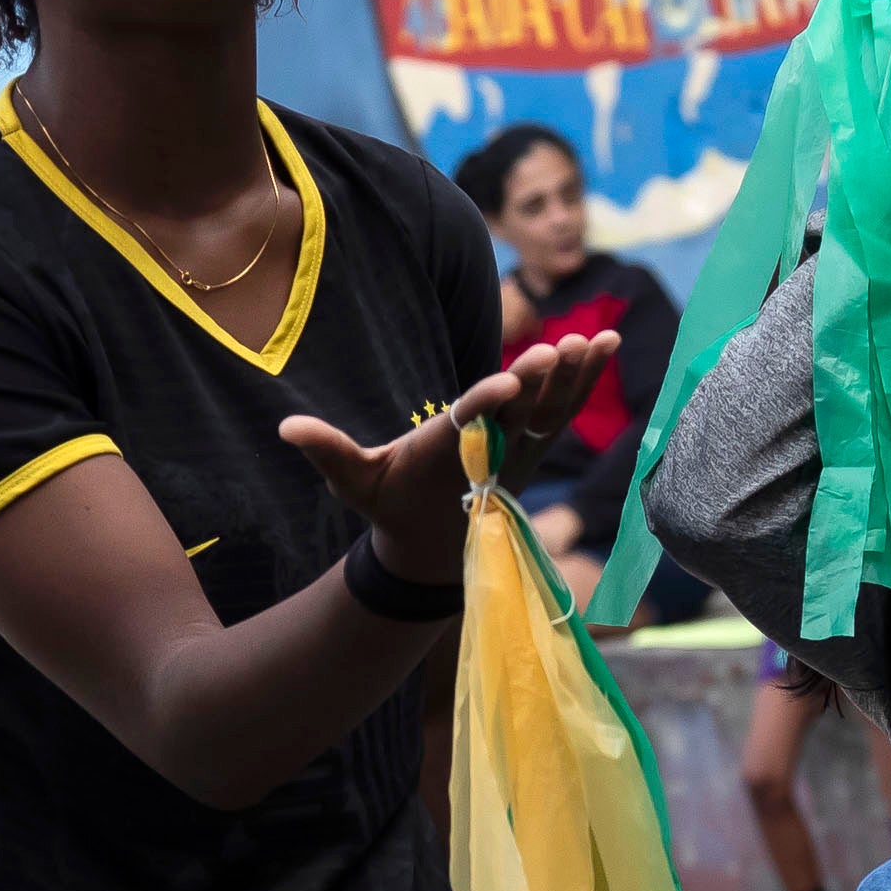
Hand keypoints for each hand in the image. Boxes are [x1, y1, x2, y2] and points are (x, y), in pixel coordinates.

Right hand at [282, 332, 616, 586]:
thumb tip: (286, 427)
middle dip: (540, 384)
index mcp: (447, 458)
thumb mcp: (354, 483)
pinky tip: (604, 344)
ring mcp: (518, 453)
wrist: (436, 552)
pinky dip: (585, 380)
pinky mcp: (533, 447)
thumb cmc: (389, 507)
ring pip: (552, 413)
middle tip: (560, 349)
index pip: (469, 428)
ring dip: (576, 377)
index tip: (508, 381)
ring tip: (599, 339)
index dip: (488, 404)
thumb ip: (329, 452)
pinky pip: (564, 411)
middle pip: (518, 415)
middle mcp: (489, 455)